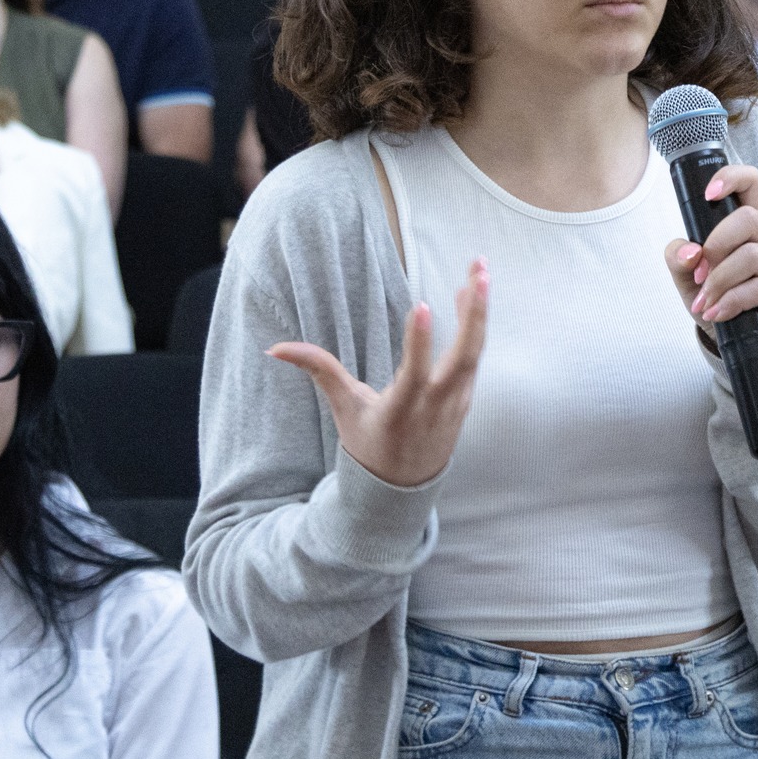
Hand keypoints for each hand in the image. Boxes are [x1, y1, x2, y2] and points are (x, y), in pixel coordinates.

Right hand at [269, 258, 488, 488]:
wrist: (403, 489)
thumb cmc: (368, 445)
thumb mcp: (343, 409)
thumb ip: (319, 371)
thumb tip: (276, 348)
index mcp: (400, 412)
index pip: (414, 376)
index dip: (419, 343)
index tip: (422, 306)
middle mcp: (434, 407)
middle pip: (464, 358)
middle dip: (475, 314)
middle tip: (481, 272)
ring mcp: (456, 403)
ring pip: (476, 353)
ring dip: (480, 310)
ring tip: (481, 269)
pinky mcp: (466, 398)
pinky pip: (475, 356)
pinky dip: (476, 324)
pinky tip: (471, 293)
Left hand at [661, 163, 757, 349]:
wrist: (735, 343)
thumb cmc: (716, 301)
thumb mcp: (687, 279)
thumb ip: (679, 259)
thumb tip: (691, 253)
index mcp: (748, 226)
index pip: (751, 183)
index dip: (732, 177)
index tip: (708, 194)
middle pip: (748, 219)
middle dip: (715, 246)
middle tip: (699, 274)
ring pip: (752, 256)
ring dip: (720, 281)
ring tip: (705, 303)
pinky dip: (732, 301)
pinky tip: (719, 314)